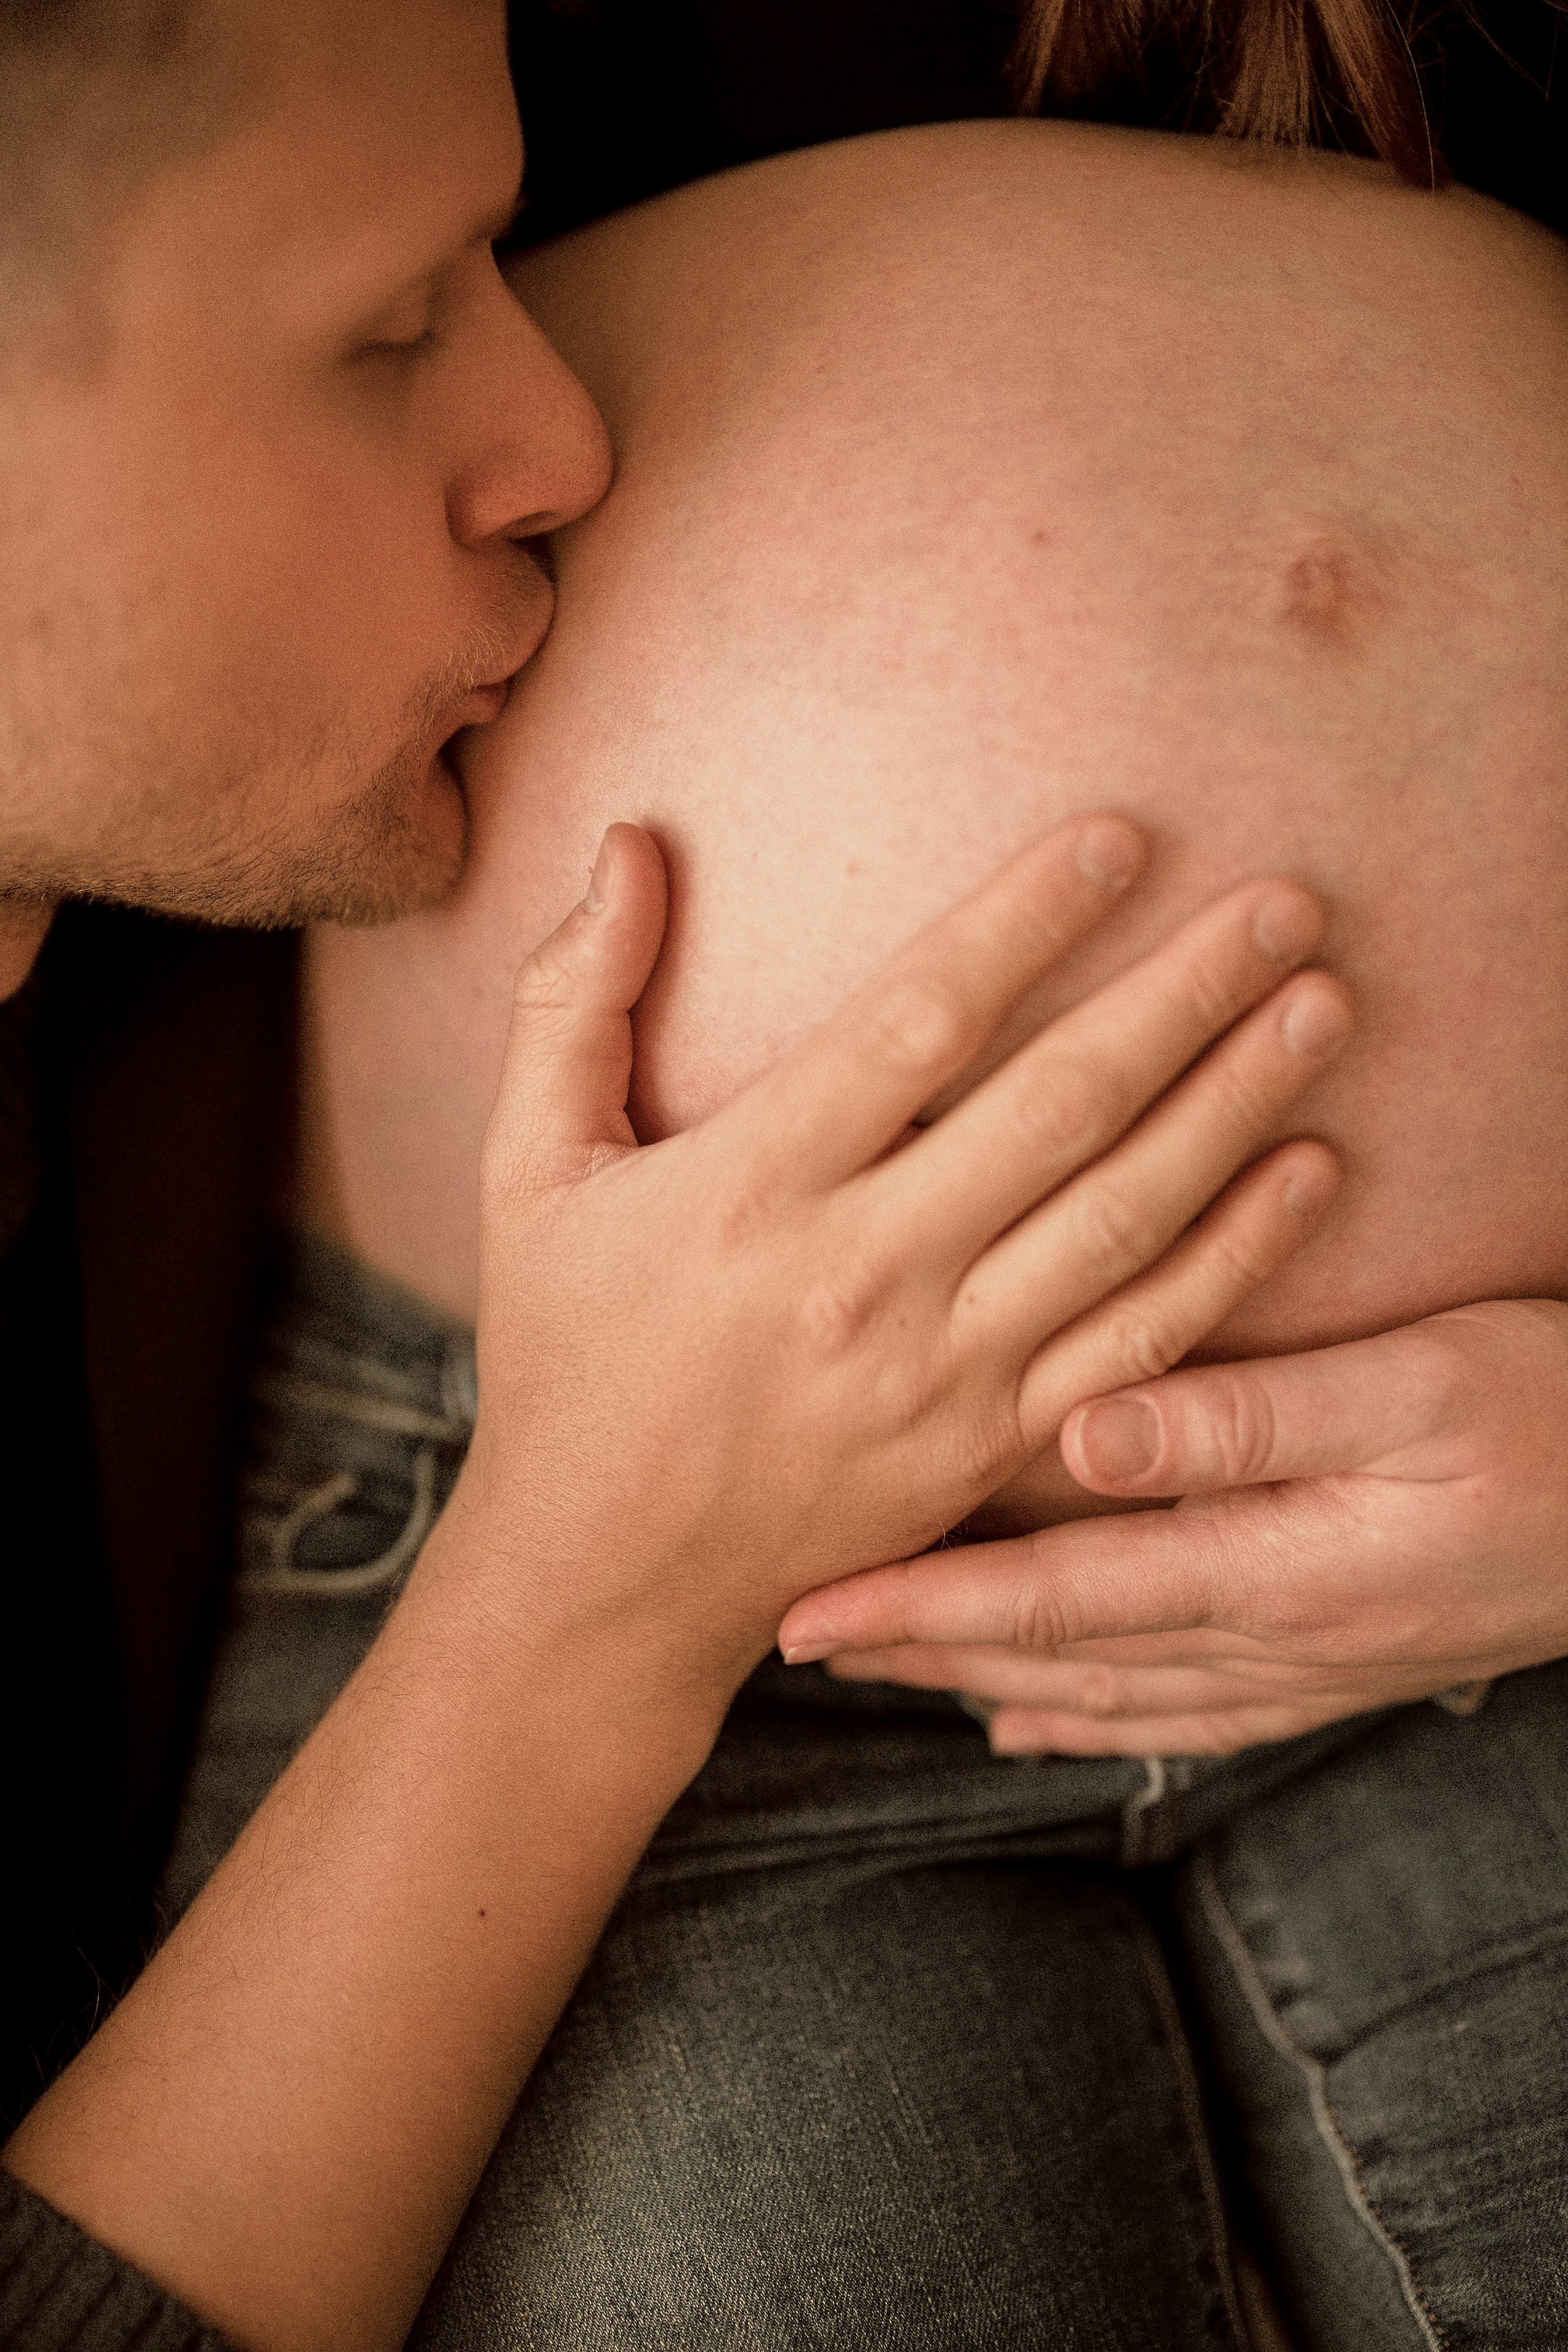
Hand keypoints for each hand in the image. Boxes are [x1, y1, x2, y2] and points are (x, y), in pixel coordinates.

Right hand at [443, 812, 1348, 1704]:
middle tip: (1287, 901)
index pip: (916, 1023)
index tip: (1123, 838)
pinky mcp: (990, 1447)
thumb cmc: (565, 1357)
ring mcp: (940, 1372)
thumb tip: (627, 843)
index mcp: (750, 1190)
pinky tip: (1308, 1174)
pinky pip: (1139, 1344)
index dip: (1027, 922)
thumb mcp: (527, 1173)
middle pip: (1057, 1108)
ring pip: (1123, 1219)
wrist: (605, 1582)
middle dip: (1184, 994)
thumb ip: (571, 1002)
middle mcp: (860, 1276)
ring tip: (1323, 1006)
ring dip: (1235, 1107)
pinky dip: (1234, 1259)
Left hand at [779, 1300, 1567, 1753]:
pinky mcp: (1333, 1664)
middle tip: (789, 1640)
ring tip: (876, 1669)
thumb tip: (1082, 1434)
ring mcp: (1302, 1667)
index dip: (916, 1607)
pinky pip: (1176, 1710)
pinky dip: (1085, 1717)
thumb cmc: (1560, 1421)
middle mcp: (1268, 1640)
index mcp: (1269, 1569)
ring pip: (1097, 1690)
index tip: (802, 1609)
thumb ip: (1250, 1418)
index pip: (1049, 1600)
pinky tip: (1026, 1722)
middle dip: (914, 1652)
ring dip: (978, 1680)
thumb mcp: (1421, 1391)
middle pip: (1050, 1657)